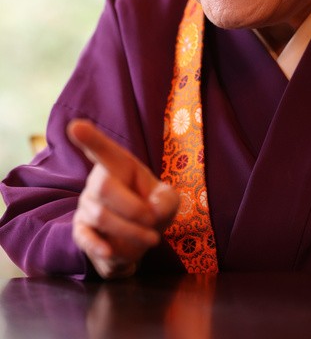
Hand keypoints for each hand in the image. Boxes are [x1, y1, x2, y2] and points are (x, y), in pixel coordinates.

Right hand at [67, 119, 178, 278]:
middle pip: (104, 187)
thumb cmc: (152, 208)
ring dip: (132, 232)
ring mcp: (87, 206)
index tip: (75, 126)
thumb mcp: (168, 200)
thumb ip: (167, 200)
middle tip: (153, 220)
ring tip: (151, 239)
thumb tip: (152, 211)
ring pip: (102, 217)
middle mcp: (97, 181)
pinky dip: (98, 246)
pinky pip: (85, 237)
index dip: (89, 138)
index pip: (102, 149)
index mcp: (118, 165)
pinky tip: (110, 252)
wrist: (141, 239)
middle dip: (134, 208)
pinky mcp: (82, 231)